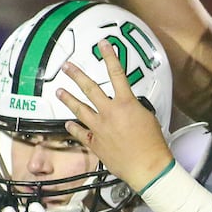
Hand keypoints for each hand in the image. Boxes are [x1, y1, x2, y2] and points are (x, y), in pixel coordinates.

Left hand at [55, 40, 173, 189]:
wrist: (147, 167)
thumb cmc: (152, 144)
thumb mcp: (148, 117)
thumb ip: (133, 108)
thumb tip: (127, 107)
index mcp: (126, 103)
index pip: (117, 73)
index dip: (110, 57)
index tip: (103, 45)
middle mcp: (109, 113)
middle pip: (90, 89)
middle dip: (77, 75)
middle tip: (67, 67)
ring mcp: (99, 128)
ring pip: (79, 110)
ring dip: (68, 99)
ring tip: (59, 91)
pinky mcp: (95, 143)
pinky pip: (80, 133)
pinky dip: (73, 128)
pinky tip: (67, 124)